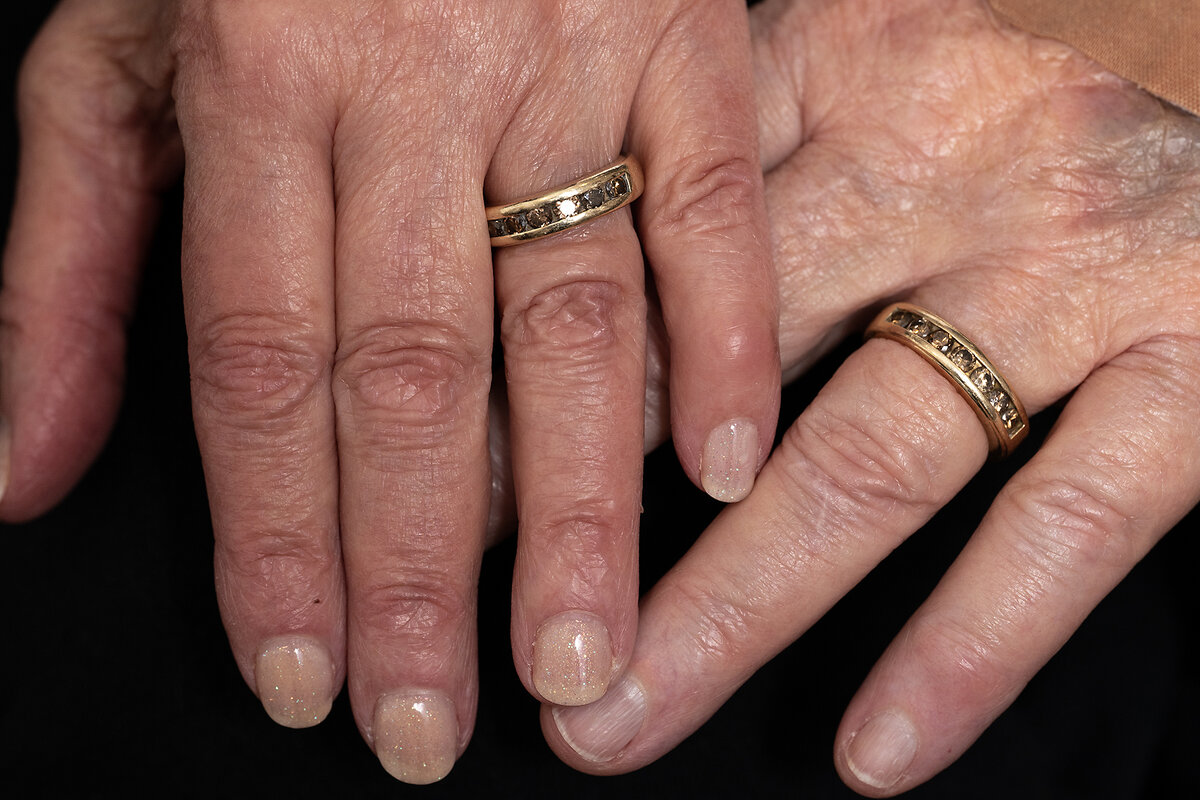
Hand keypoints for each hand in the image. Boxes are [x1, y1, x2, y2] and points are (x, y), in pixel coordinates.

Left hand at [0, 0, 780, 782]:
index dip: (279, 538)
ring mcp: (566, 57)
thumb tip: (31, 466)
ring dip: (580, 504)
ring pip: (575, 314)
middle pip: (419, 369)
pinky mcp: (682, 34)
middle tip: (435, 728)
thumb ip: (66, 262)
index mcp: (261, 76)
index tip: (304, 677)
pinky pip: (713, 203)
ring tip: (579, 655)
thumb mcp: (111, 52)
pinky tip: (726, 473)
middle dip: (424, 567)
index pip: (265, 363)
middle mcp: (419, 81)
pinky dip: (727, 338)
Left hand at [547, 0, 1199, 793]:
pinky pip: (1070, 522)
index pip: (653, 241)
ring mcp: (1068, 276)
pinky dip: (968, 646)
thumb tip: (614, 235)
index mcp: (852, 68)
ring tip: (612, 721)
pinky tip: (871, 753)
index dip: (542, 367)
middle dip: (586, 509)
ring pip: (862, 465)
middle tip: (476, 621)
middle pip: (720, 369)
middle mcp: (947, 172)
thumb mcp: (896, 42)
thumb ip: (768, 125)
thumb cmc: (1054, 49)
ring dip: (728, 610)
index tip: (451, 478)